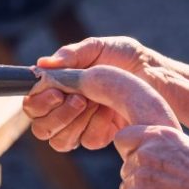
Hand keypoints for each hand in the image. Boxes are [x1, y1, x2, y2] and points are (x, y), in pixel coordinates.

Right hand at [23, 36, 155, 151]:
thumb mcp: (98, 48)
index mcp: (60, 87)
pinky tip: (109, 112)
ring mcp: (82, 125)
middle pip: (41, 128)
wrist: (154, 74)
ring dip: (76, 120)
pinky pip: (87, 141)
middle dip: (57, 114)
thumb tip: (42, 64)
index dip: (38, 102)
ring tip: (96, 101)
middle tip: (80, 99)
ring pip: (60, 140)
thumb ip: (71, 55)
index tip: (56, 91)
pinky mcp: (101, 136)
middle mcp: (66, 108)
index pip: (33, 104)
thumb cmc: (125, 57)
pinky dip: (97, 125)